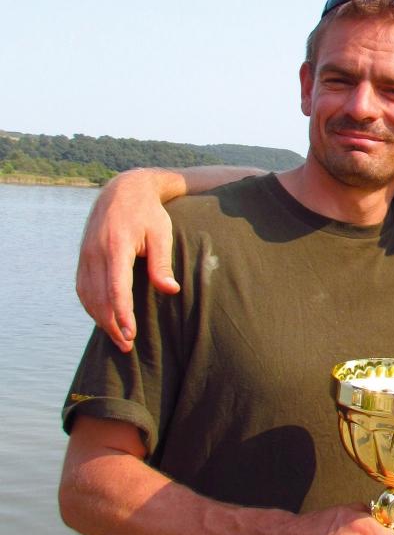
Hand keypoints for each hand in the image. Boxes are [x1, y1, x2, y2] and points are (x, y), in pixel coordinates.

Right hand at [76, 169, 179, 350]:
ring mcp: (85, 254)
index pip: (116, 288)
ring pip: (87, 295)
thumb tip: (170, 290)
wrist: (123, 189)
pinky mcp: (83, 256)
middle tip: (127, 345)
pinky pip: (82, 288)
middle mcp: (95, 252)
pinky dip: (91, 306)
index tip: (131, 334)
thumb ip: (162, 262)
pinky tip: (104, 319)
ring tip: (118, 338)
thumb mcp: (161, 233)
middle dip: (112, 325)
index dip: (122, 314)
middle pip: (99, 298)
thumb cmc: (148, 213)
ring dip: (100, 319)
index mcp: (116, 246)